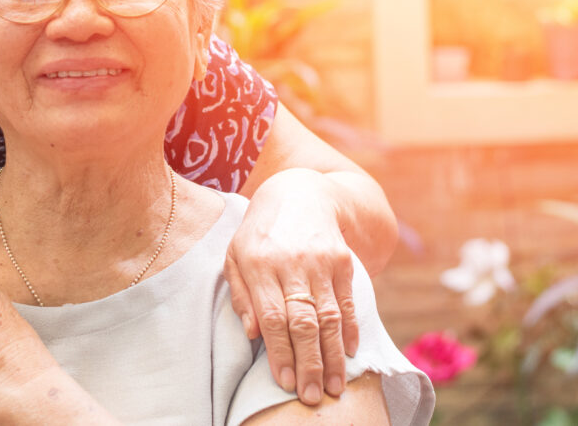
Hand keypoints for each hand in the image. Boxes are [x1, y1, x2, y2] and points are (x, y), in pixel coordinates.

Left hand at [224, 169, 358, 405]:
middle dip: (308, 363)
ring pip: (329, 316)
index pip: (271, 317)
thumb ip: (241, 294)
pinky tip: (351, 353)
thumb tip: (251, 334)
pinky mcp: (343, 261)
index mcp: (258, 263)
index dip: (279, 352)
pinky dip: (352, 330)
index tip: (283, 382)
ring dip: (333, 355)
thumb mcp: (235, 255)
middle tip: (312, 396)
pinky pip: (348, 302)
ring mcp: (321, 262)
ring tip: (334, 386)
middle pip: (302, 321)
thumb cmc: (259, 232)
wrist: (300, 192)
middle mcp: (291, 263)